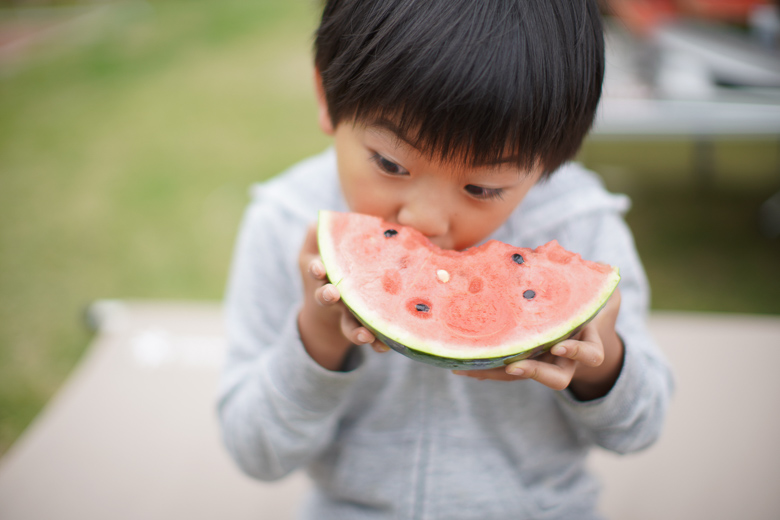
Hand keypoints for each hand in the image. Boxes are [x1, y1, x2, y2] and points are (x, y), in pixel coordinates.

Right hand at [297, 225, 389, 369]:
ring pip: (347, 324)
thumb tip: (320, 219)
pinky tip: (383, 345)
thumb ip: (319, 233)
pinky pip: (367, 336)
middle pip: (327, 297)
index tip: (318, 268)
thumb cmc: (330, 262)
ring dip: (354, 330)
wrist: (331, 302)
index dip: (316, 268)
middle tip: (333, 294)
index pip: (316, 269)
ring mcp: (345, 314)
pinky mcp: (360, 327)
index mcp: (323, 272)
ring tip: (365, 335)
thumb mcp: (316, 246)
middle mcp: (331, 294)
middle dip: (328, 295)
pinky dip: (375, 342)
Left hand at [453, 289, 623, 399]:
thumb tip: (564, 253)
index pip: (590, 354)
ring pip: (522, 376)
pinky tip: (459, 361)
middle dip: (537, 373)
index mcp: (587, 342)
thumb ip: (589, 279)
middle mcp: (565, 359)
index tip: (560, 346)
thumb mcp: (597, 291)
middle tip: (515, 366)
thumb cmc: (591, 304)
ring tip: (471, 368)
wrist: (586, 328)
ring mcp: (542, 362)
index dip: (577, 351)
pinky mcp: (521, 359)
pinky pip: (504, 368)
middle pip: (556, 379)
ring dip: (498, 374)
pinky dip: (484, 366)